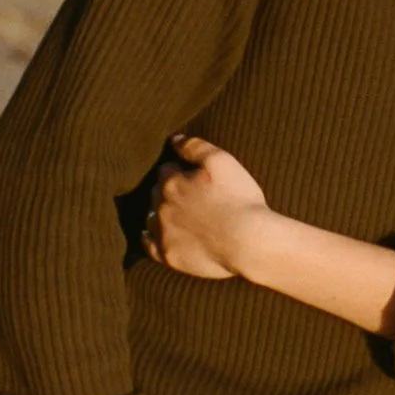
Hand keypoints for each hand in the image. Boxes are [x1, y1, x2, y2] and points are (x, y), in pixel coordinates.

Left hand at [145, 135, 271, 280]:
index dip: (180, 170)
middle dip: (168, 191)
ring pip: (150, 217)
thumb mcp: (222, 160)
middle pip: (156, 193)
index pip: (166, 170)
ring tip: (178, 215)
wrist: (247, 241)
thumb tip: (174, 139)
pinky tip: (155, 235)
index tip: (192, 176)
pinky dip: (149, 238)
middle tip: (189, 195)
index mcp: (171, 182)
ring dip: (159, 213)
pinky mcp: (168, 255)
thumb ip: (195, 146)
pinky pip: (148, 245)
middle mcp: (161, 207)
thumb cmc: (239, 198)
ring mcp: (163, 233)